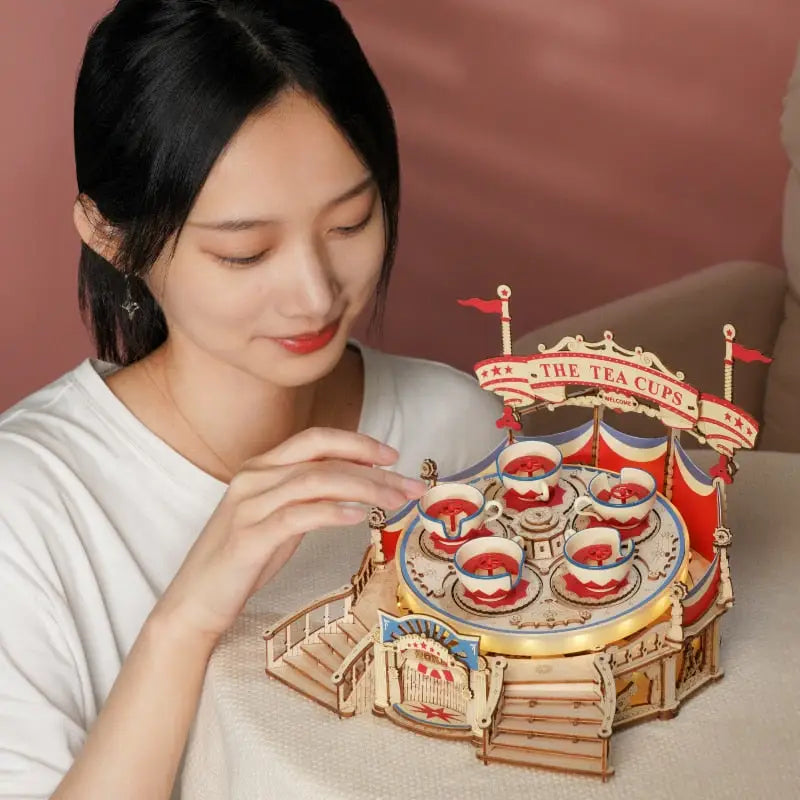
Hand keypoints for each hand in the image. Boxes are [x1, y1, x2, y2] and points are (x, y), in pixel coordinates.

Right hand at [153, 427, 425, 643]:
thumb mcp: (279, 518)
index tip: (393, 455)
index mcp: (260, 467)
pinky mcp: (248, 537)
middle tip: (409, 484)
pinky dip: (333, 512)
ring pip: (316, 481)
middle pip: (322, 456)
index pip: (315, 439)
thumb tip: (357, 482)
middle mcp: (253, 477)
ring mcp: (249, 505)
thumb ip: (308, 496)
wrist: (194, 603)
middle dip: (372, 465)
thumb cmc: (242, 561)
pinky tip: (359, 517)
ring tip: (395, 501)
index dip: (357, 442)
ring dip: (364, 488)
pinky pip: (298, 516)